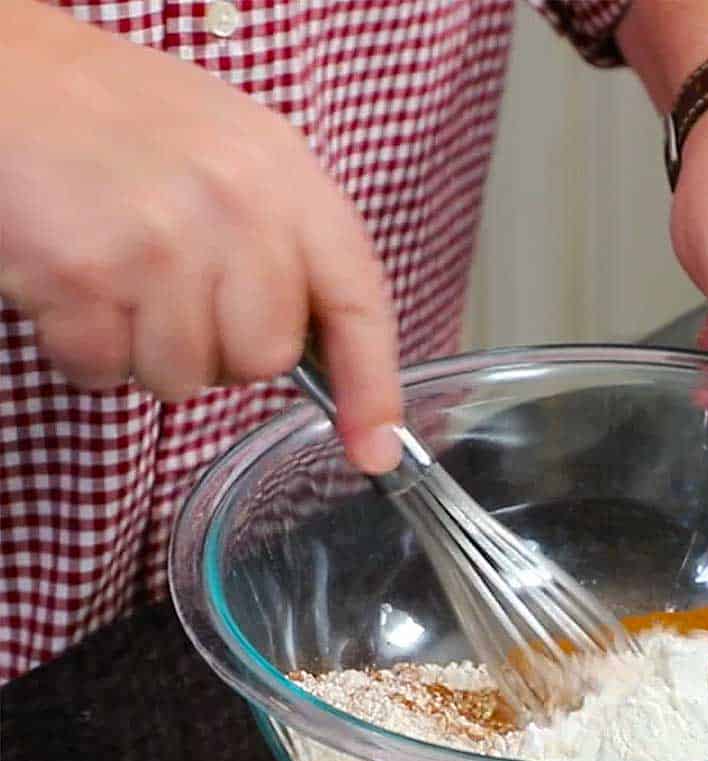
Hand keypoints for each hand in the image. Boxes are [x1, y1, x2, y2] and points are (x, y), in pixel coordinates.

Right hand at [0, 3, 402, 472]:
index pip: (358, 304)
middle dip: (222, 350)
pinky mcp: (82, 276)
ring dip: (148, 352)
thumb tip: (325, 356)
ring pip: (184, 380)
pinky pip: (105, 373)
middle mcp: (235, 210)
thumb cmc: (126, 121)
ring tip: (120, 277)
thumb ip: (289, 244)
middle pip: (263, 361)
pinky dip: (85, 350)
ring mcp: (158, 245)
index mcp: (287, 177)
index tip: (375, 449)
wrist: (4, 69)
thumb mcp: (238, 153)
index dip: (373, 388)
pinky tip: (76, 285)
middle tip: (177, 290)